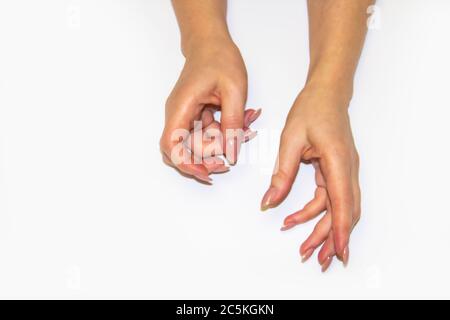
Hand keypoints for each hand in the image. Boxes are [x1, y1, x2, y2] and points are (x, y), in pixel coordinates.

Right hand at [160, 39, 251, 181]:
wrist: (211, 43)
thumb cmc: (219, 58)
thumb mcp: (234, 90)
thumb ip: (233, 123)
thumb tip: (231, 153)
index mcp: (182, 106)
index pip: (171, 144)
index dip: (185, 163)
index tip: (206, 172)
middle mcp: (178, 114)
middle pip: (184, 149)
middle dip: (207, 158)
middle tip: (230, 160)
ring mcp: (185, 115)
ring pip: (197, 144)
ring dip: (220, 145)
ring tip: (244, 132)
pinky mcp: (194, 115)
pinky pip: (205, 133)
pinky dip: (222, 134)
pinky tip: (241, 124)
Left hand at [261, 87, 359, 270]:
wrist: (326, 93)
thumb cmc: (311, 109)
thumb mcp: (291, 139)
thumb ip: (282, 172)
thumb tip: (270, 200)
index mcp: (337, 159)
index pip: (342, 201)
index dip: (340, 228)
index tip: (338, 251)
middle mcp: (347, 168)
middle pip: (344, 211)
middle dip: (330, 237)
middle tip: (315, 258)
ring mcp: (344, 170)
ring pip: (338, 207)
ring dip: (324, 228)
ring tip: (306, 248)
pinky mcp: (337, 170)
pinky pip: (330, 197)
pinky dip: (316, 211)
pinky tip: (297, 219)